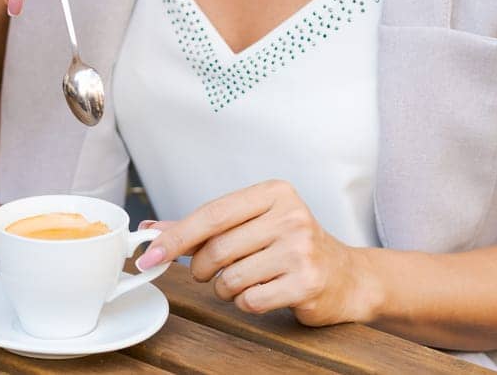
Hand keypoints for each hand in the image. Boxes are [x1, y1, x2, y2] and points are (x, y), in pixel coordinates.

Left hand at [134, 180, 378, 325]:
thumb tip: (150, 230)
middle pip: (217, 249)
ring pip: (230, 278)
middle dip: (202, 268)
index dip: (176, 236)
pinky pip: (250, 300)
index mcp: (274, 193)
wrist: (346, 276)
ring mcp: (301, 249)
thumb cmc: (291, 246)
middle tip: (208, 272)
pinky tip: (265, 293)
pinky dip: (247, 303)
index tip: (149, 254)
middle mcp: (291, 216)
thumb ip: (202, 226)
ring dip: (226, 288)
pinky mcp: (307, 282)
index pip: (212, 214)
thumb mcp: (252, 224)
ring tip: (245, 281)